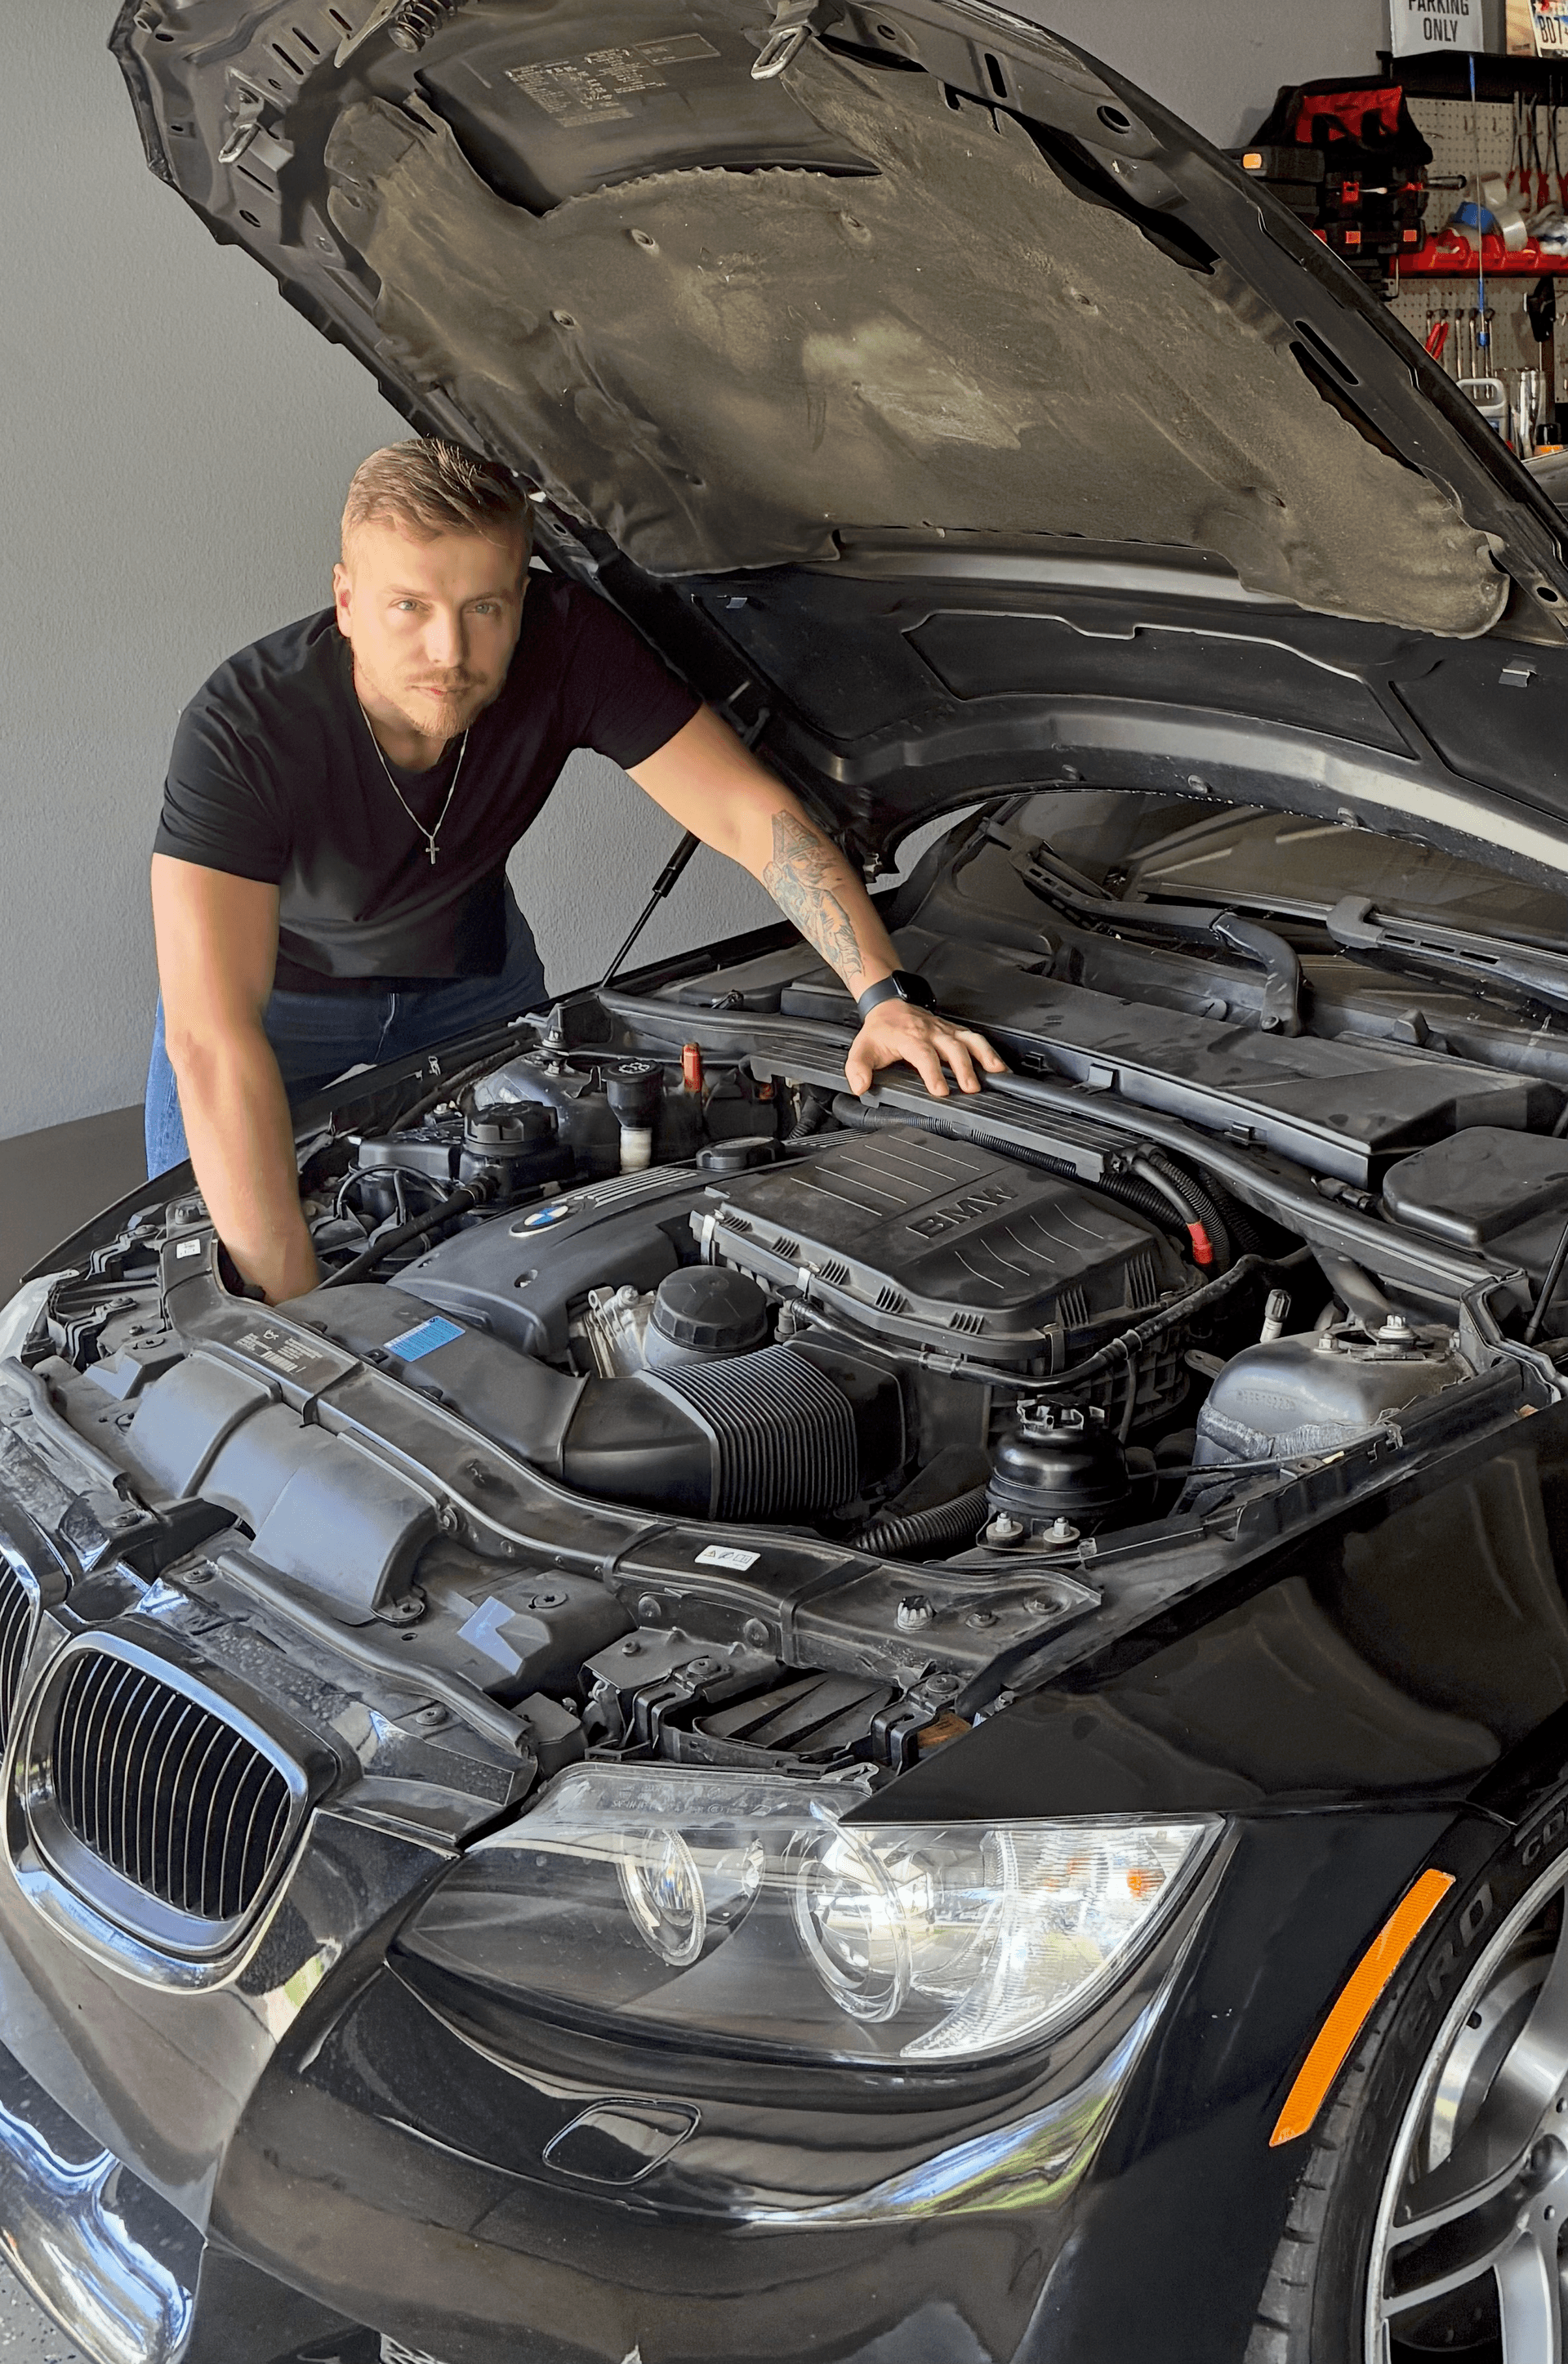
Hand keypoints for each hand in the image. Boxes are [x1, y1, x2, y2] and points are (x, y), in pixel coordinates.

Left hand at [845, 1001, 1008, 1097]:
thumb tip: (860, 1086)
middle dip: (963, 1068)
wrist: (888, 1005)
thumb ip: (857, 1069)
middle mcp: (931, 1032)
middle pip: (952, 1048)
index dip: (933, 1072)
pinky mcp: (954, 1030)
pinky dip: (989, 1051)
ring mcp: (945, 1030)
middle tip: (971, 1088)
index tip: (940, 1090)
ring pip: (969, 1040)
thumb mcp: (862, 1049)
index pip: (924, 1055)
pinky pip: (975, 1038)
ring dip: (984, 1056)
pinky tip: (998, 1066)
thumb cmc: (880, 1030)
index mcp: (909, 1037)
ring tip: (996, 1073)